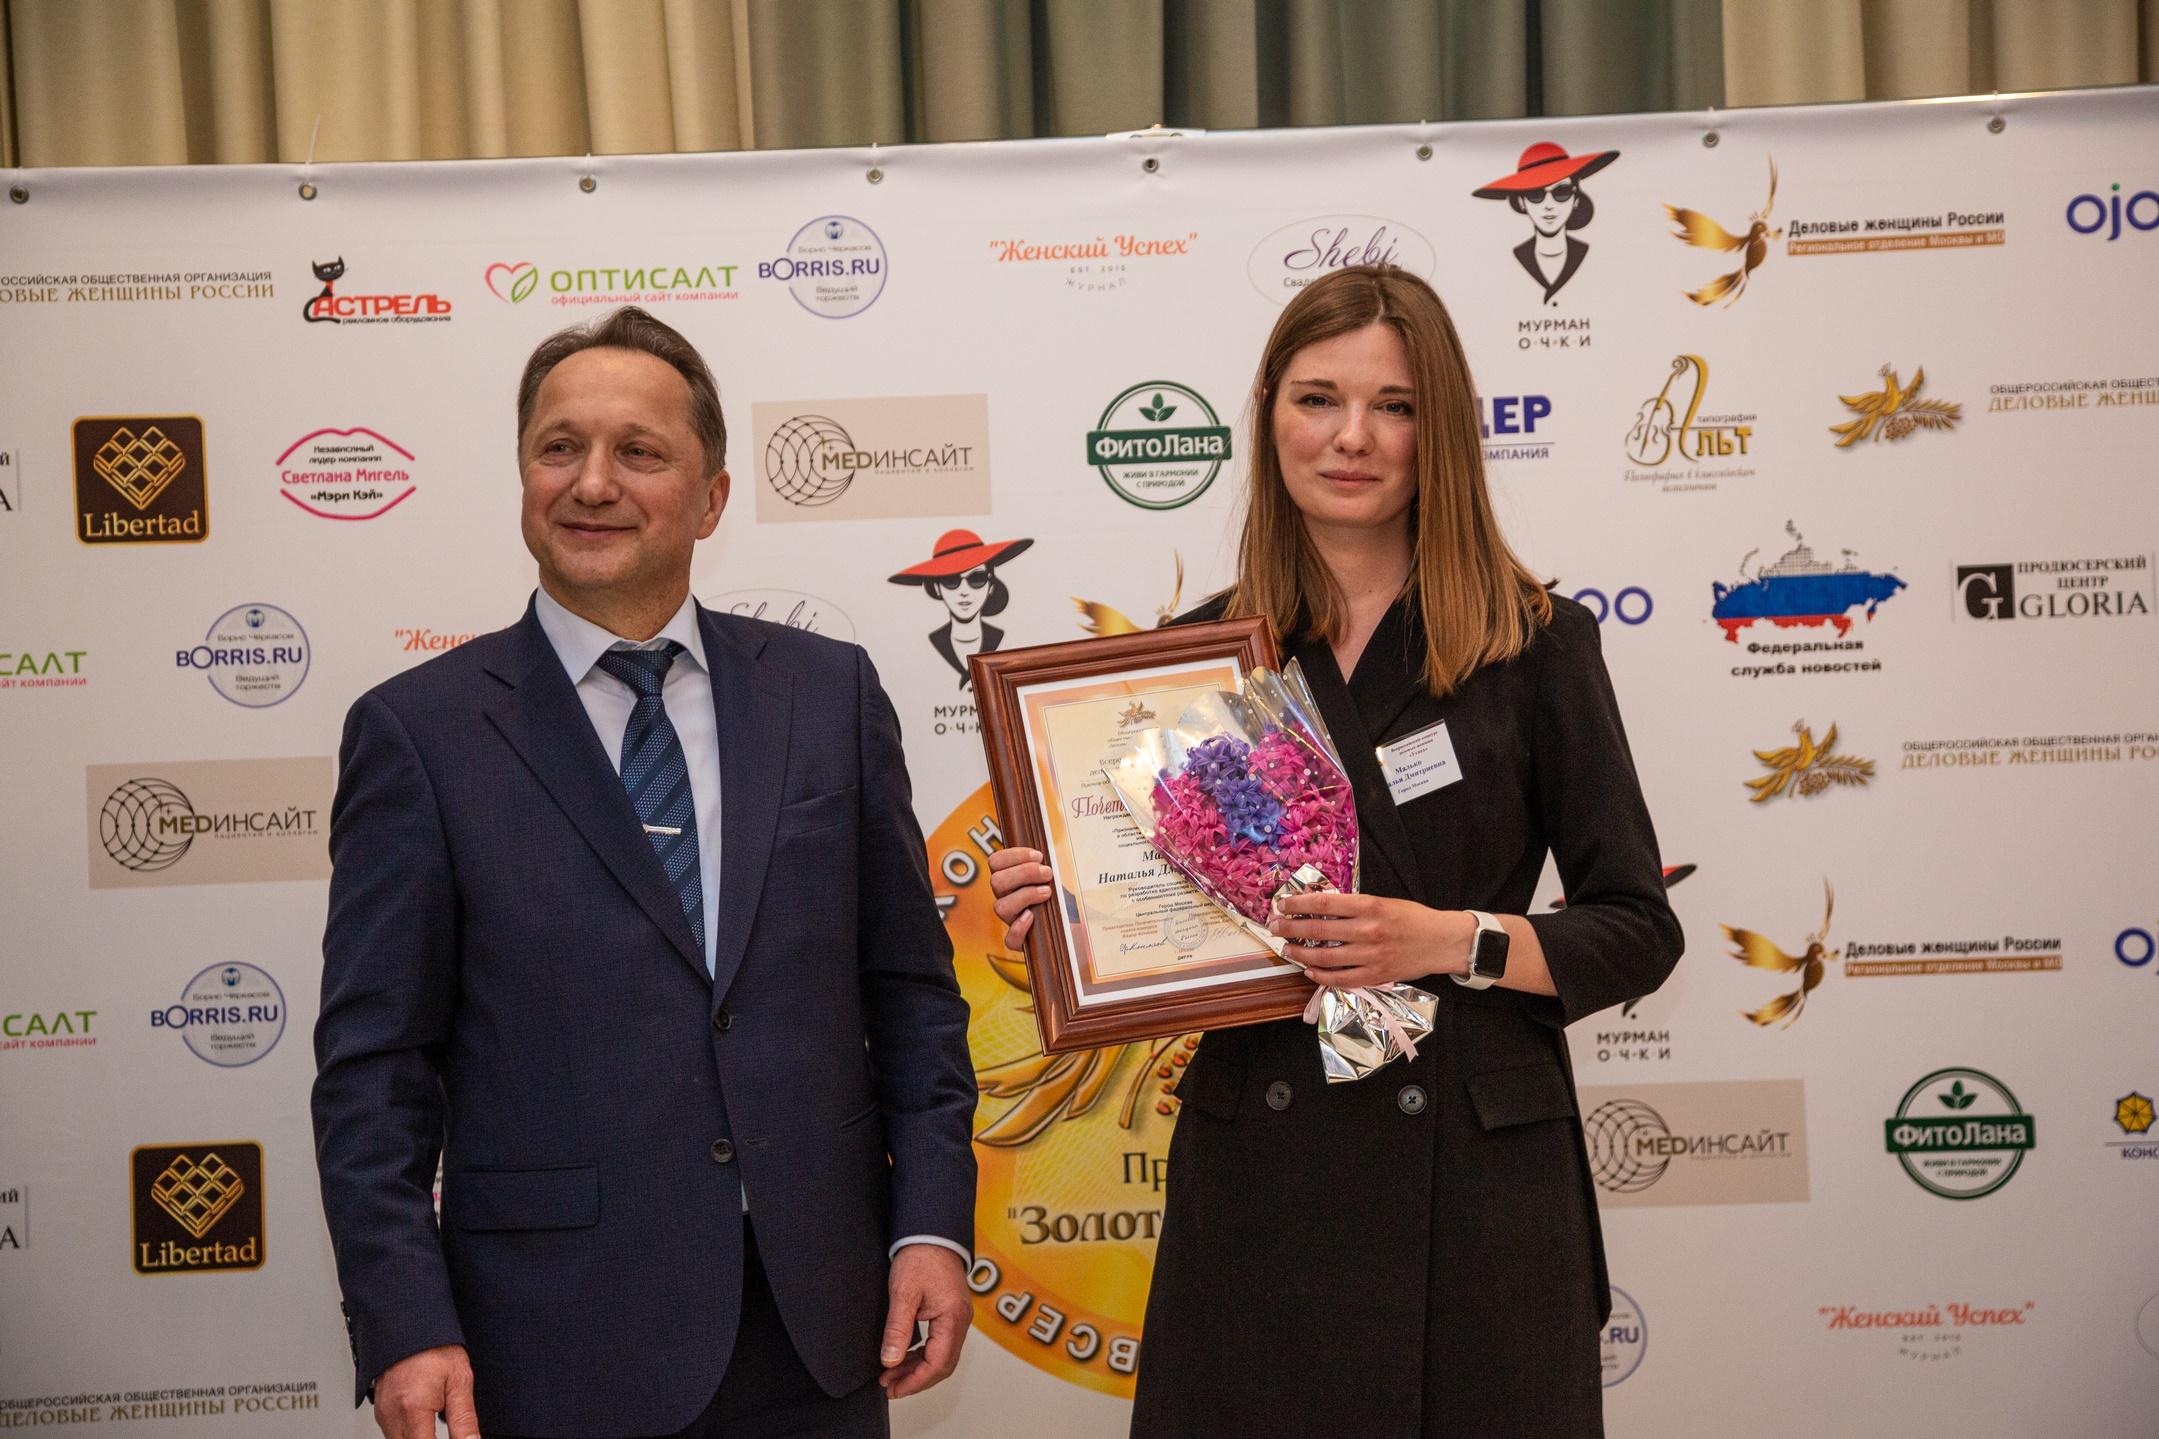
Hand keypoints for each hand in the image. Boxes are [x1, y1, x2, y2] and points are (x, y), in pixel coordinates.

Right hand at [373, 1345, 477, 1438]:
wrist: (411, 1325)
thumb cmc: (435, 1347)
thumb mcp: (460, 1381)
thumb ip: (465, 1419)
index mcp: (413, 1409)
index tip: (457, 1438)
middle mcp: (392, 1415)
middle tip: (445, 1423)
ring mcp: (383, 1414)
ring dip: (420, 1437)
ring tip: (435, 1418)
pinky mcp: (380, 1411)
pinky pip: (394, 1433)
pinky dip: (411, 1433)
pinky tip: (424, 1421)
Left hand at [879, 1244, 971, 1397]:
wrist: (931, 1232)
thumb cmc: (920, 1257)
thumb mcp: (903, 1294)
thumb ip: (897, 1330)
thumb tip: (890, 1361)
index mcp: (953, 1318)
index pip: (938, 1363)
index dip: (915, 1381)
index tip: (894, 1388)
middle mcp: (960, 1321)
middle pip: (943, 1364)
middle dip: (916, 1379)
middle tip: (890, 1386)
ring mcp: (957, 1317)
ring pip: (941, 1355)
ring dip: (917, 1368)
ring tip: (891, 1375)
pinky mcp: (950, 1313)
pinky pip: (939, 1343)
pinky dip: (921, 1354)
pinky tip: (903, 1357)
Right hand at [986, 847, 1052, 951]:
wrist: (1070, 926)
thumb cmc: (1059, 897)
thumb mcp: (1053, 878)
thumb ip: (1043, 866)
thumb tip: (1044, 856)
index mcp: (1009, 880)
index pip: (995, 862)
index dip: (1013, 855)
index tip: (1038, 856)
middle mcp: (1005, 898)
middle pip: (996, 881)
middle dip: (1024, 872)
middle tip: (1047, 873)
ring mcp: (1010, 920)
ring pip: (1000, 907)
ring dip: (1025, 895)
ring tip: (1047, 892)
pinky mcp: (1019, 942)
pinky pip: (1010, 939)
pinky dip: (1019, 928)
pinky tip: (1033, 917)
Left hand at [1269, 892, 1471, 989]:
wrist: (1441, 941)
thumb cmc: (1412, 918)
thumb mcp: (1384, 902)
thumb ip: (1354, 906)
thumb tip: (1320, 906)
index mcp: (1370, 906)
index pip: (1324, 903)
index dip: (1298, 904)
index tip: (1282, 904)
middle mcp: (1368, 931)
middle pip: (1318, 930)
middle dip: (1291, 928)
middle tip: (1275, 926)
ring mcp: (1371, 956)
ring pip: (1325, 957)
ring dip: (1301, 953)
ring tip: (1287, 948)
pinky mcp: (1376, 975)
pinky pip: (1341, 979)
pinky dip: (1321, 976)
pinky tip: (1310, 971)